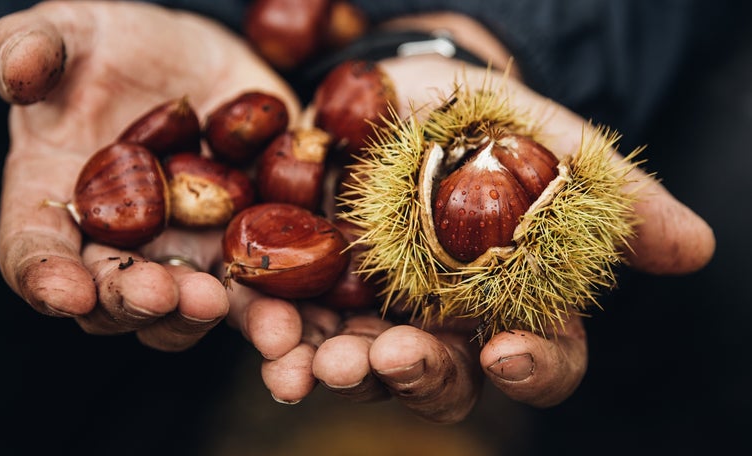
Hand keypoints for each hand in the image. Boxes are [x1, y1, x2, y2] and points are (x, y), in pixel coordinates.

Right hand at [0, 1, 300, 350]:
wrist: (192, 61)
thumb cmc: (113, 51)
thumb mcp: (71, 33)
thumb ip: (33, 47)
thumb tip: (18, 70)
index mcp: (59, 203)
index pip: (36, 251)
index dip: (45, 276)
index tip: (65, 289)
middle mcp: (122, 244)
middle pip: (118, 295)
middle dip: (136, 302)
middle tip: (160, 294)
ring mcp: (187, 249)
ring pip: (192, 306)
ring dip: (210, 315)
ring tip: (233, 308)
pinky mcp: (244, 243)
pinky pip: (262, 284)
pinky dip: (278, 302)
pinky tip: (299, 306)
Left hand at [234, 34, 715, 420]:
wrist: (397, 88)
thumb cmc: (485, 118)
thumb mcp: (550, 140)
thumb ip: (612, 196)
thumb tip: (696, 248)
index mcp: (514, 302)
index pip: (541, 361)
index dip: (532, 367)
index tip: (507, 351)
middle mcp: (447, 323)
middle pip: (444, 379)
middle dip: (421, 376)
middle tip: (396, 358)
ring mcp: (375, 310)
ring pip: (364, 367)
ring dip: (341, 372)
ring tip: (316, 365)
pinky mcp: (313, 287)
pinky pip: (297, 328)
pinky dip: (281, 338)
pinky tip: (269, 336)